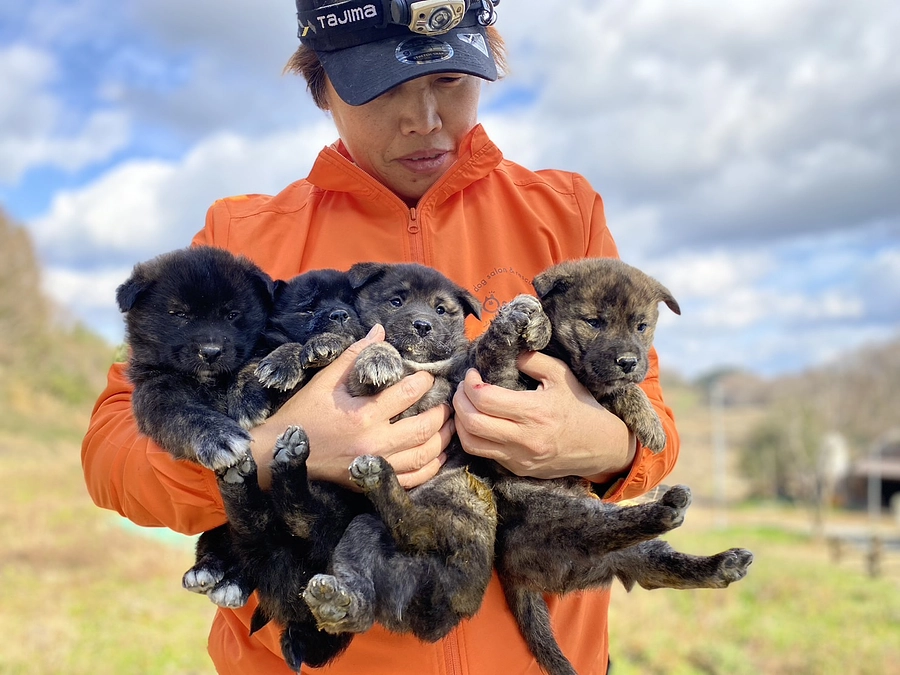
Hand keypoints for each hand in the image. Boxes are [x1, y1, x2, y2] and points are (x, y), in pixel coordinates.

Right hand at [250, 325, 452, 489]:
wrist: (279, 454)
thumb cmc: (302, 414)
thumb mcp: (325, 381)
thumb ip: (355, 355)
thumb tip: (379, 331)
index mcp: (362, 416)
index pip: (406, 395)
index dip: (423, 383)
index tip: (429, 377)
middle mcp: (374, 444)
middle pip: (423, 429)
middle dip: (441, 414)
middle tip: (447, 402)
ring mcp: (375, 467)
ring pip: (424, 456)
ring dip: (443, 440)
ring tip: (451, 426)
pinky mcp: (372, 483)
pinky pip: (413, 480)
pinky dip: (431, 468)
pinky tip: (439, 456)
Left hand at [452, 351, 635, 480]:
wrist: (601, 446)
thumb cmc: (580, 406)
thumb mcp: (561, 375)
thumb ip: (532, 359)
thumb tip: (507, 353)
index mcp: (535, 412)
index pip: (484, 399)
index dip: (469, 384)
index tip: (473, 374)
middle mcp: (524, 439)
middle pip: (471, 423)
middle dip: (459, 401)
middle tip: (464, 388)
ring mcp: (519, 458)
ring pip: (471, 443)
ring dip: (460, 422)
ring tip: (466, 405)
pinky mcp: (517, 469)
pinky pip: (484, 454)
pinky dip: (474, 436)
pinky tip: (480, 421)